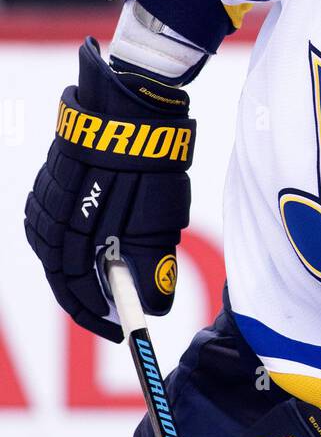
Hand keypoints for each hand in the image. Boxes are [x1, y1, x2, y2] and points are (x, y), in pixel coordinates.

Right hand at [24, 36, 195, 341]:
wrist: (125, 105)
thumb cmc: (149, 162)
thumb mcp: (160, 217)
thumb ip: (154, 262)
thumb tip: (155, 306)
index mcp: (79, 230)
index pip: (78, 288)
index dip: (98, 314)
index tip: (119, 331)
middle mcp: (53, 218)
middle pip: (60, 274)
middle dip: (85, 300)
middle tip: (109, 319)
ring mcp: (45, 198)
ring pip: (49, 251)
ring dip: (71, 275)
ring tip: (95, 291)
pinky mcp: (46, 182)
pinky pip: (44, 225)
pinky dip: (59, 247)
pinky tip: (75, 254)